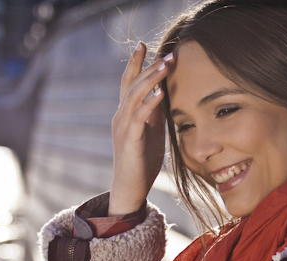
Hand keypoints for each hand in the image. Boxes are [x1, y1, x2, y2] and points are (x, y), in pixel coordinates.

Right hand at [109, 42, 173, 214]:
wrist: (130, 188)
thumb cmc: (142, 162)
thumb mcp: (151, 132)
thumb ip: (154, 114)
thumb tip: (163, 95)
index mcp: (125, 114)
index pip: (129, 82)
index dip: (135, 63)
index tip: (144, 45)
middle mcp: (120, 117)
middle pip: (131, 84)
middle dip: (148, 67)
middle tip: (166, 53)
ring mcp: (123, 128)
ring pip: (134, 96)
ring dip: (151, 79)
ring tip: (165, 65)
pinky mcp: (129, 141)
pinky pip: (138, 118)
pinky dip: (149, 104)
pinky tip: (161, 93)